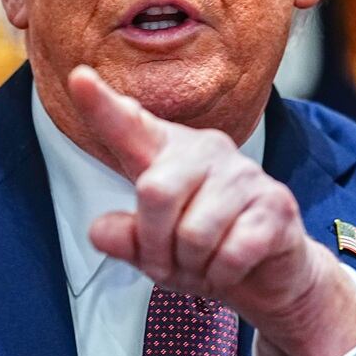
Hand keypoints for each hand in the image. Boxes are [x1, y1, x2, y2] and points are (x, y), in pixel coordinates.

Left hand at [67, 65, 355, 355]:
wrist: (269, 275)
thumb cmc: (204, 251)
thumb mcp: (154, 251)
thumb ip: (126, 238)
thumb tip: (100, 231)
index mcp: (167, 153)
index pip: (129, 126)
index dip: (101, 105)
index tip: (78, 78)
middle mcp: (206, 150)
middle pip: (155, 192)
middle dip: (155, 246)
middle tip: (168, 264)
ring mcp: (244, 174)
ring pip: (194, 233)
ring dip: (193, 267)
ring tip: (205, 263)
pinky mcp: (276, 204)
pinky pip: (231, 253)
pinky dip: (222, 276)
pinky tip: (233, 266)